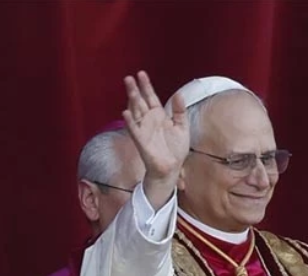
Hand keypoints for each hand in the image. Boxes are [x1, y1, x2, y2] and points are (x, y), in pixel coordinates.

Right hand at [122, 71, 188, 207]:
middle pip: (140, 101)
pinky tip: (125, 113)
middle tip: (129, 77)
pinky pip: (134, 130)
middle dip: (135, 89)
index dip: (146, 86)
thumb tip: (178, 94)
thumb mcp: (182, 127)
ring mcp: (144, 130)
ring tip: (128, 87)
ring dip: (131, 100)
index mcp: (159, 116)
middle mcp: (149, 121)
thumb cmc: (175, 149)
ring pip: (135, 112)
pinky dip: (130, 122)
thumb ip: (180, 111)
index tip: (141, 74)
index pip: (151, 97)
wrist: (172, 168)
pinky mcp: (142, 141)